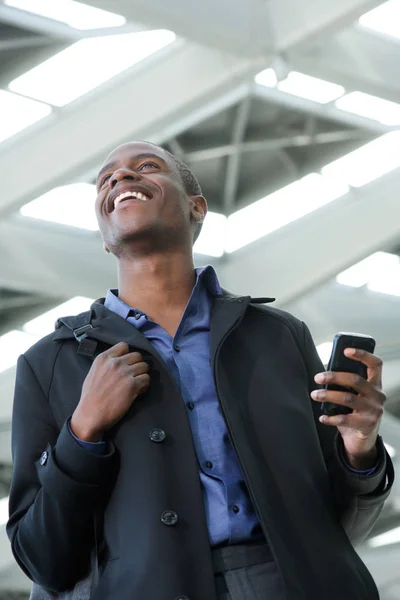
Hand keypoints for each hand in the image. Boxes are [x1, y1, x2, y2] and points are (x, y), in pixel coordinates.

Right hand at [71, 342, 149, 441]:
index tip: (127, 363)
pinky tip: (138, 391)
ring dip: (142, 375)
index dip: (128, 355)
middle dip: (137, 365)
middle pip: (137, 355)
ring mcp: (125, 373)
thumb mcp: (93, 372)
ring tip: (136, 384)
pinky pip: (147, 379)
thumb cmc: (90, 397)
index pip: (124, 346)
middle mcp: (115, 363)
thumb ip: (106, 364)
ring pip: (144, 366)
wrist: (90, 414)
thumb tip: (119, 361)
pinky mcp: (133, 385)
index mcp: (103, 358)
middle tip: (133, 376)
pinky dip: (144, 385)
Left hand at [311, 349, 384, 468]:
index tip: (346, 350)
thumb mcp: (356, 396)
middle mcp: (377, 396)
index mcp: (376, 384)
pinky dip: (330, 418)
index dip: (363, 355)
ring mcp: (373, 411)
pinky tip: (322, 417)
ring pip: (348, 398)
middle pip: (356, 380)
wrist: (363, 440)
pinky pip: (345, 419)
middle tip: (318, 377)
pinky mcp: (365, 425)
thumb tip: (325, 374)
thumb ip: (348, 385)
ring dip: (328, 396)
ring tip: (314, 395)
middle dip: (334, 377)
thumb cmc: (356, 412)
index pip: (375, 364)